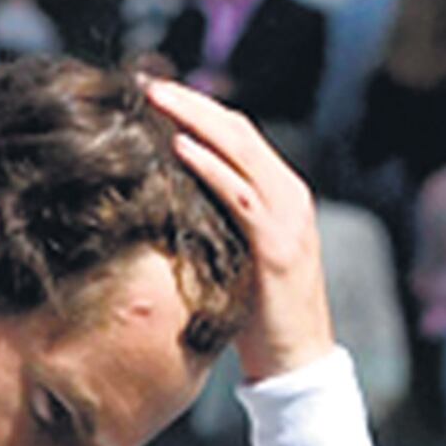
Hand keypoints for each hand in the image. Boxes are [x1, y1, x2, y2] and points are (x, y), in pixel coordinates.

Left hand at [141, 75, 333, 383]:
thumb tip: (167, 194)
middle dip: (191, 102)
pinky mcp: (277, 246)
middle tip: (147, 82)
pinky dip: (211, 166)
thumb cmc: (259, 315)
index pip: (240, 135)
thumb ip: (218, 219)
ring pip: (241, 150)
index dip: (199, 108)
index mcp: (283, 195)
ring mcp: (288, 220)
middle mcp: (291, 197)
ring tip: (155, 100)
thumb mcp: (238, 253)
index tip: (157, 92)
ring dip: (194, 119)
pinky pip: (240, 194)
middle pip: (238, 130)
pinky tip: (180, 147)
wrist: (298, 363)